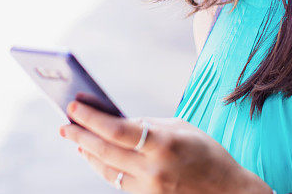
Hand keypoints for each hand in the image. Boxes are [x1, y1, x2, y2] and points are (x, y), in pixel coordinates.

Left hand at [59, 100, 271, 193]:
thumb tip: (116, 120)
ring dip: (86, 152)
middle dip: (80, 135)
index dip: (92, 118)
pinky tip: (93, 156)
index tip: (73, 106)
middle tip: (64, 123)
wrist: (228, 193)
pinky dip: (102, 167)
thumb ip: (149, 125)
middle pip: (105, 151)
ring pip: (106, 169)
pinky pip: (117, 181)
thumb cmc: (207, 154)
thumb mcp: (182, 129)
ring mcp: (149, 189)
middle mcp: (153, 169)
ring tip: (73, 137)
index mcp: (164, 144)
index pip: (118, 130)